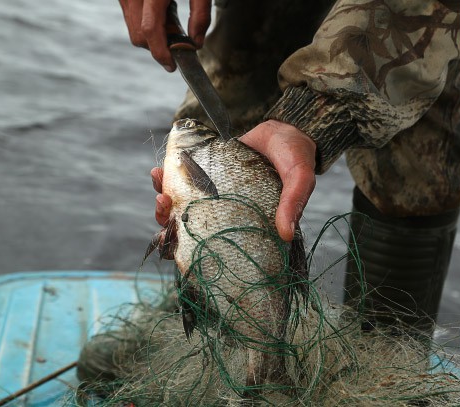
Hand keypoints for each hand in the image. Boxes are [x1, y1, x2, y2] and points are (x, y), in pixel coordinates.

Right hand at [119, 0, 211, 70]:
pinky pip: (131, 19)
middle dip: (159, 46)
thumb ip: (201, 15)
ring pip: (133, 30)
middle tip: (180, 39)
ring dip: (154, 36)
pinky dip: (148, 25)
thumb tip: (195, 43)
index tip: (172, 66)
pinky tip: (164, 12)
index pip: (149, 31)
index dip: (161, 53)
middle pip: (139, 36)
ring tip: (173, 18)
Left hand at [151, 120, 315, 242]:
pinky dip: (169, 176)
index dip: (192, 250)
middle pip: (192, 226)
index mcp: (248, 223)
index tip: (174, 242)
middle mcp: (229, 211)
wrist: (288, 130)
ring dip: (165, 199)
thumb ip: (292, 203)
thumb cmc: (298, 158)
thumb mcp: (299, 180)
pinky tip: (160, 171)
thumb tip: (286, 235)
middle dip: (169, 221)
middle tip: (164, 206)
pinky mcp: (209, 171)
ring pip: (184, 203)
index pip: (217, 245)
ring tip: (160, 188)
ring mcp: (217, 192)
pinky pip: (185, 178)